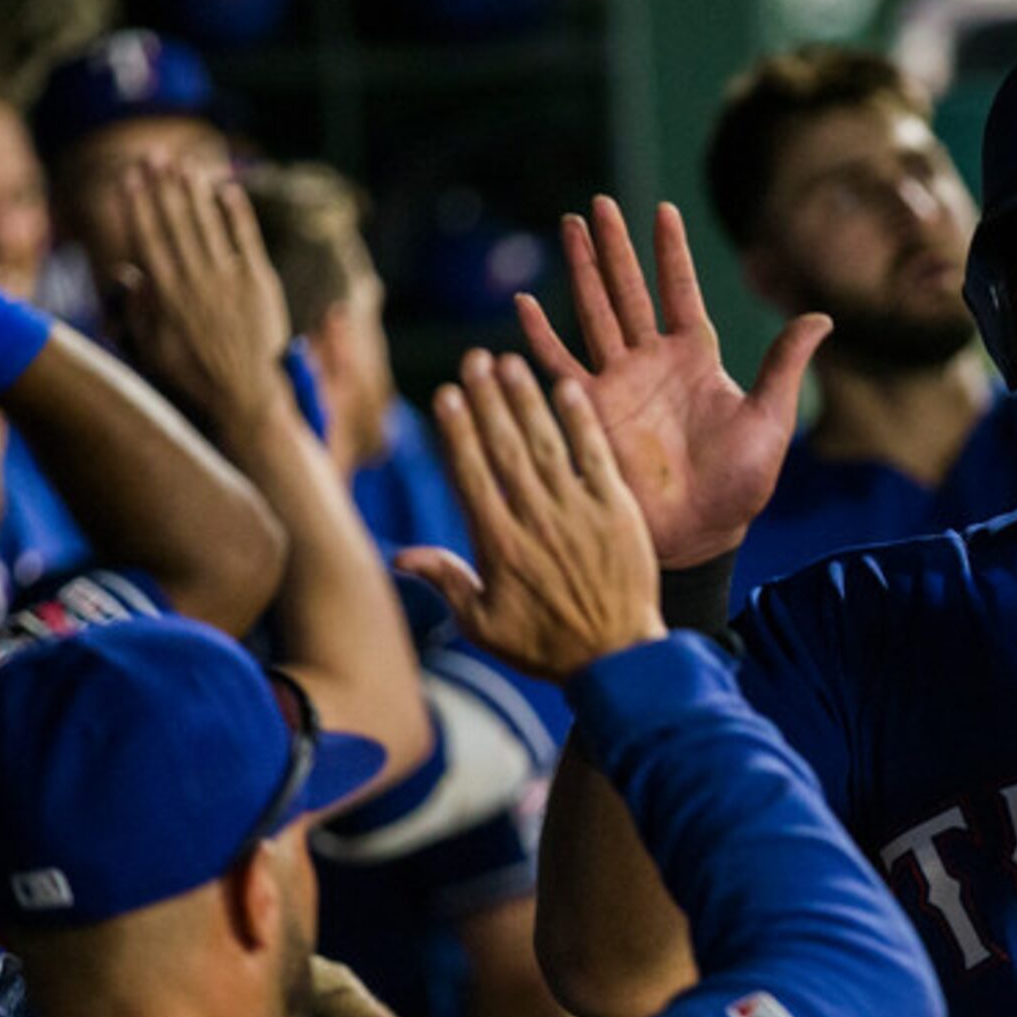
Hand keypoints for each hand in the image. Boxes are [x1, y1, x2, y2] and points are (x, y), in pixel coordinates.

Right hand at [116, 160, 291, 430]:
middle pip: (176, 222)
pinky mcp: (259, 282)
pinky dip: (236, 213)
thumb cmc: (194, 375)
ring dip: (194, 191)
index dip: (138, 205)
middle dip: (163, 187)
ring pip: (208, 224)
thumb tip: (129, 273)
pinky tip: (227, 188)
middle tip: (154, 155)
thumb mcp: (152, 347)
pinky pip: (246, 238)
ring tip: (184, 164)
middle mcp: (195, 279)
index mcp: (166, 293)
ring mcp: (229, 278)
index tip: (129, 178)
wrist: (246, 393)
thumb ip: (139, 308)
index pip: (148, 238)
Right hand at [397, 351, 664, 682]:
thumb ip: (446, 581)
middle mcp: (535, 520)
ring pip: (546, 443)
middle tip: (474, 358)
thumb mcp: (484, 624)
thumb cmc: (545, 645)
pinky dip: (581, 421)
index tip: (446, 393)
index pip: (471, 474)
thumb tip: (398, 556)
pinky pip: (596, 455)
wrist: (617, 658)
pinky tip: (567, 387)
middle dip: (487, 399)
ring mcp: (577, 512)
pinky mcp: (617, 510)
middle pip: (505, 447)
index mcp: (499, 544)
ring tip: (510, 362)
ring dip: (526, 400)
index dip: (457, 431)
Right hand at [516, 198, 828, 568]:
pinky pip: (558, 365)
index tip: (663, 209)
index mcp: (696, 359)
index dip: (671, 253)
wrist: (699, 533)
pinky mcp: (588, 411)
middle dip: (614, 247)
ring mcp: (618, 384)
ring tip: (569, 226)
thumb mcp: (770, 420)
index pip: (680, 292)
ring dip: (581, 270)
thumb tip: (824, 316)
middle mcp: (653, 363)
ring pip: (594, 312)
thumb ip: (785, 365)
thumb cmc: (739, 485)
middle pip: (629, 290)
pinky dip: (540, 335)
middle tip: (597, 202)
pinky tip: (524, 302)